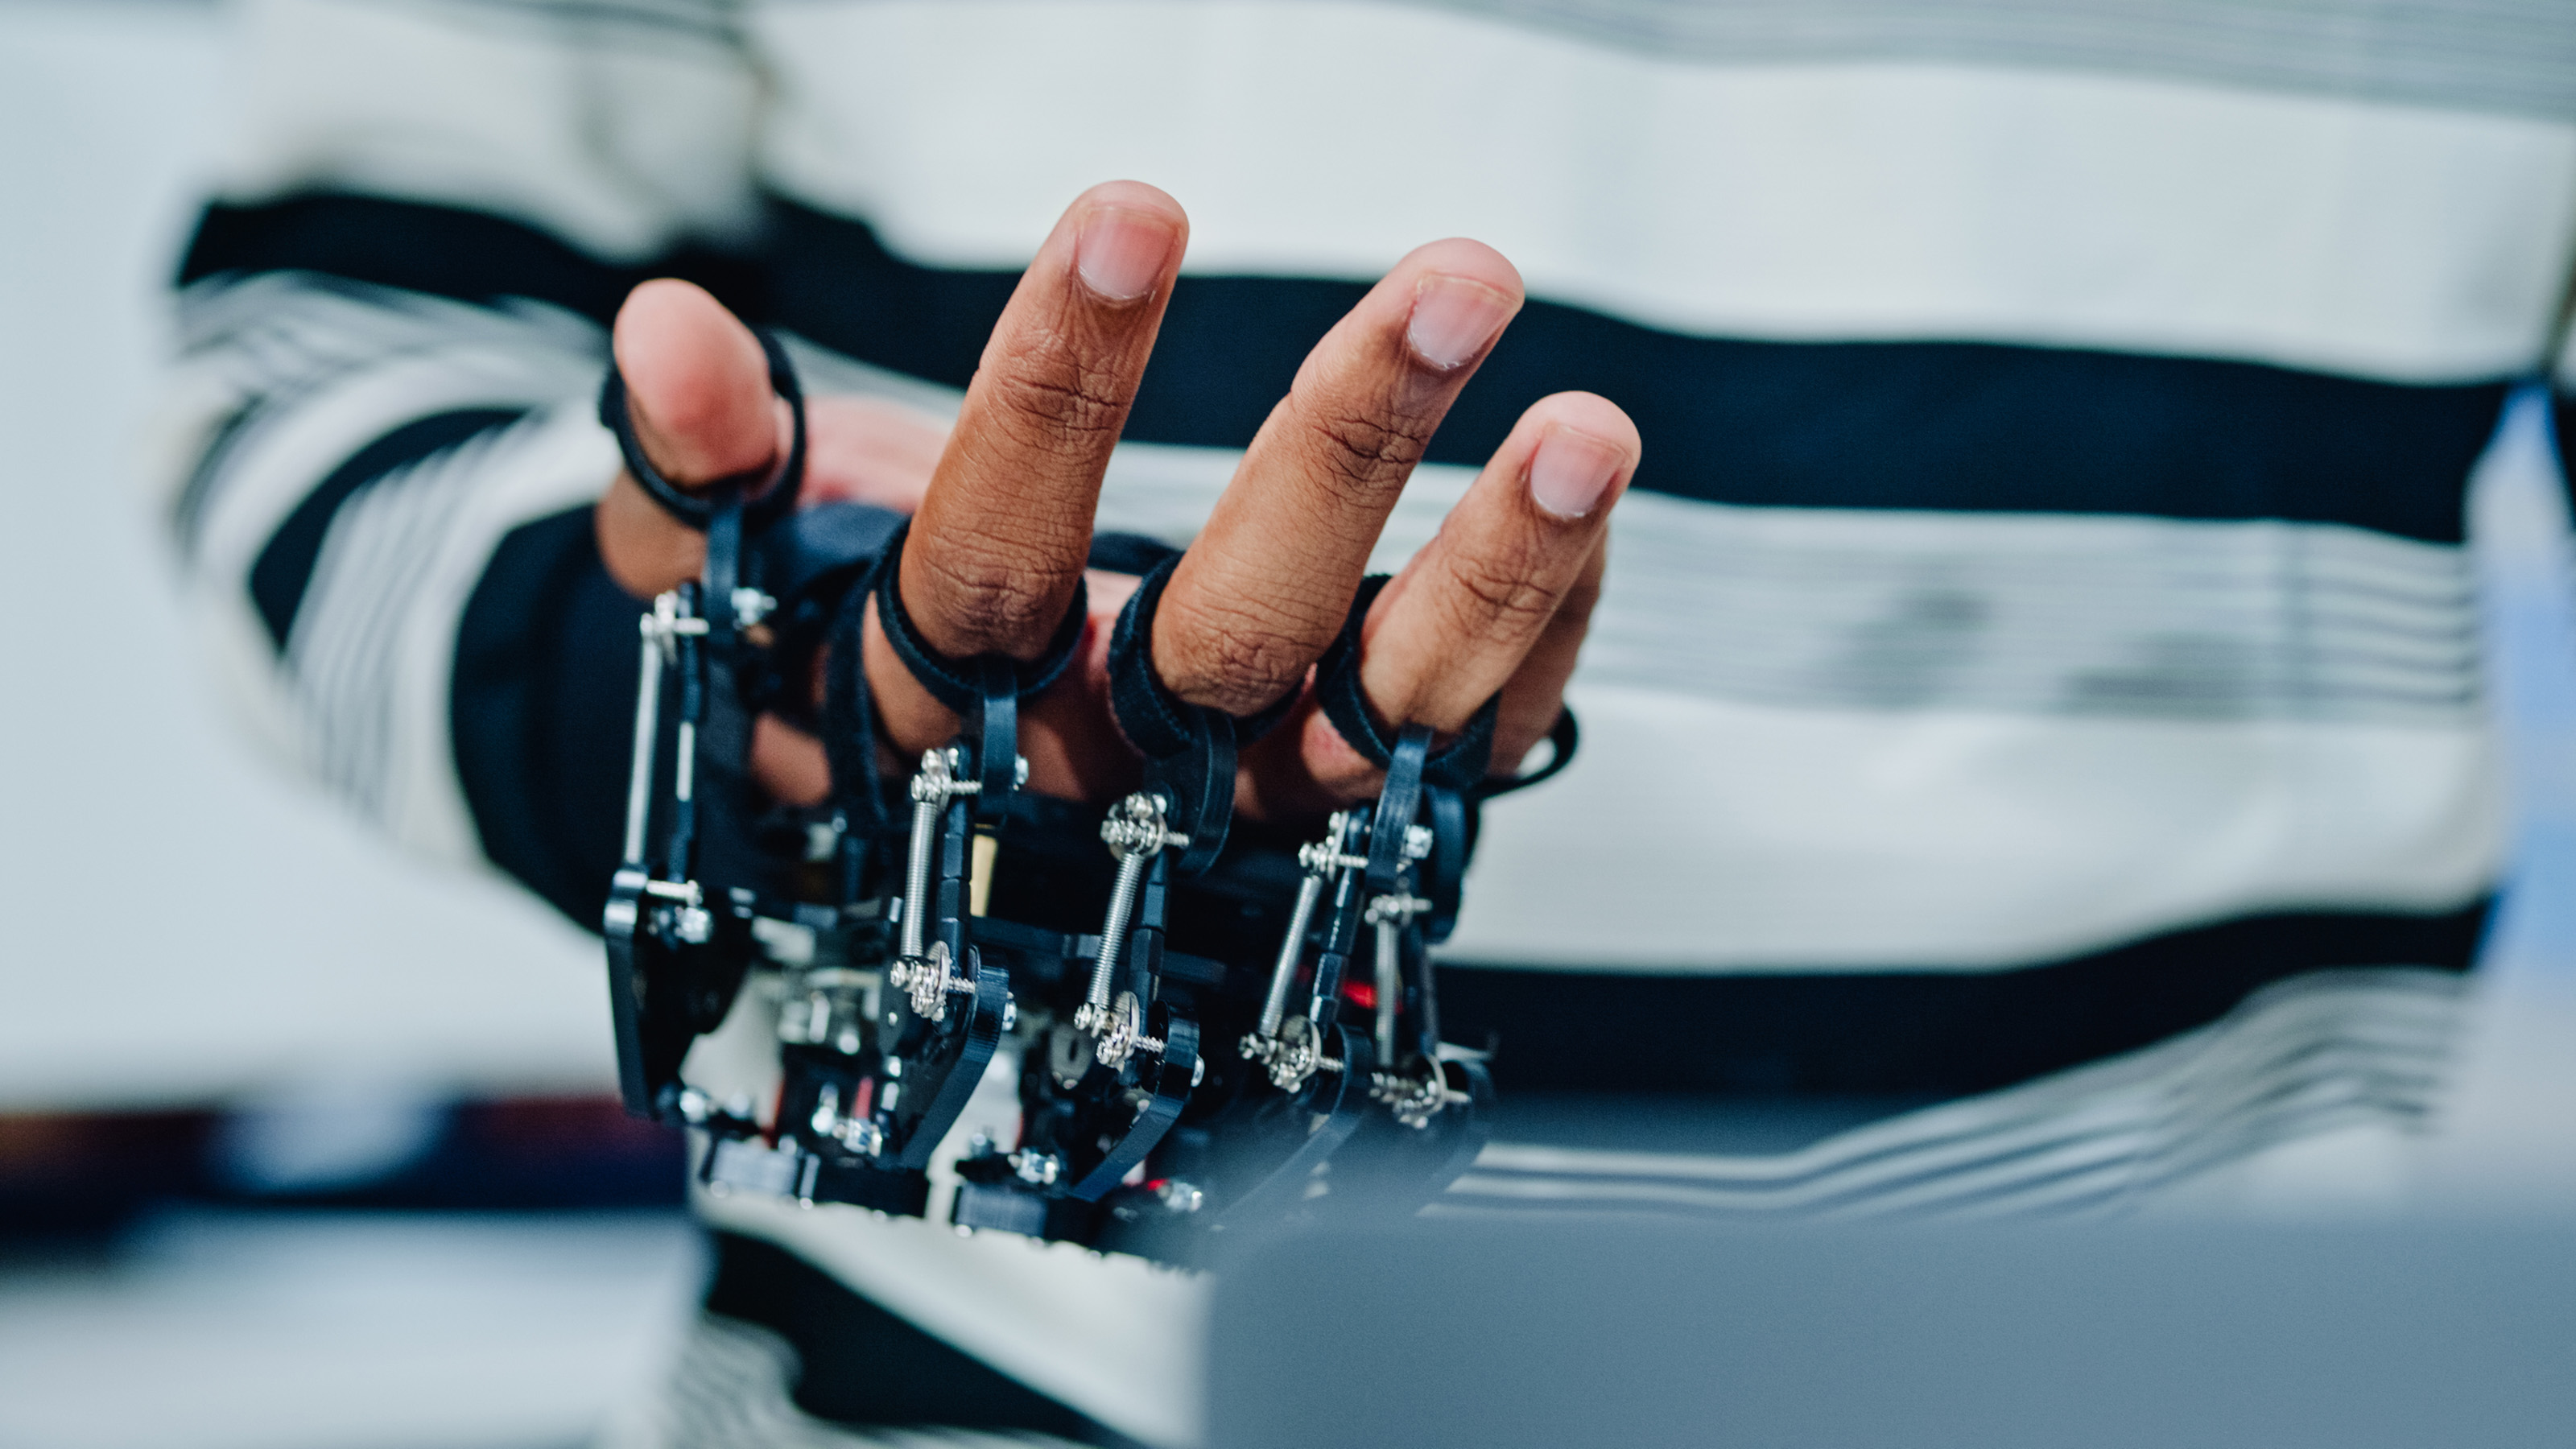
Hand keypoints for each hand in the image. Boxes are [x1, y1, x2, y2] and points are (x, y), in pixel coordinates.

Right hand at [595, 181, 1637, 818]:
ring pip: (1378, 720)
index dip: (1052, 395)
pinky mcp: (1356, 823)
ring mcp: (1245, 810)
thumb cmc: (830, 648)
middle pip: (1228, 643)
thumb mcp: (728, 567)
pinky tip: (1587, 505)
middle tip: (1457, 278)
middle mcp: (1108, 780)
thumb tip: (665, 333)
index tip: (1129, 212)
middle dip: (1345, 456)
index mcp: (940, 720)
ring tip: (1592, 427)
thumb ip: (701, 466)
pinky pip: (1465, 755)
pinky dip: (1539, 636)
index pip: (993, 564)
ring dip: (1493, 573)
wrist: (921, 806)